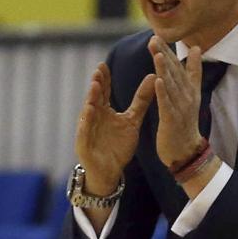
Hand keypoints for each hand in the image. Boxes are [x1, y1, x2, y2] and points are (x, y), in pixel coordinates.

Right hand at [74, 62, 156, 195]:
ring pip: (87, 112)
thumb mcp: (132, 120)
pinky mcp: (84, 145)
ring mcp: (86, 131)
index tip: (104, 65)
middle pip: (93, 98)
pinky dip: (86, 122)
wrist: (110, 172)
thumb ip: (141, 100)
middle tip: (98, 71)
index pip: (102, 92)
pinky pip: (84, 132)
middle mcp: (93, 118)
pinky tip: (89, 112)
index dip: (103, 80)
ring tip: (94, 87)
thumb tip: (153, 76)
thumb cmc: (118, 146)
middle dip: (96, 85)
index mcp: (103, 111)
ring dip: (90, 99)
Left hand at [150, 38, 206, 171]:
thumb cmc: (184, 123)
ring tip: (156, 52)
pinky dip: (163, 91)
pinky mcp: (173, 119)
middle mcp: (187, 95)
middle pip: (174, 71)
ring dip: (163, 67)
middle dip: (164, 54)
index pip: (180, 65)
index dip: (171, 51)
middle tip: (154, 37)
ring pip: (171, 84)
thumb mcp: (190, 95)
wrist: (186, 151)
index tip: (161, 34)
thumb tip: (196, 49)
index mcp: (189, 89)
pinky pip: (166, 103)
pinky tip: (157, 80)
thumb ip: (191, 73)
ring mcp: (181, 107)